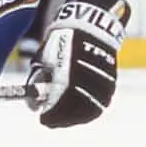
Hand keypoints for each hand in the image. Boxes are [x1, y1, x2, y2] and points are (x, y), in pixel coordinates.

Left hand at [27, 0, 130, 128]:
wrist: (89, 25)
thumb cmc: (62, 42)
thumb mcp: (45, 60)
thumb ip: (39, 82)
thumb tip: (34, 105)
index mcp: (65, 73)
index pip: (57, 103)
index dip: (50, 114)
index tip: (42, 119)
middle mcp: (84, 78)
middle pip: (74, 110)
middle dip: (62, 118)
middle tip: (53, 121)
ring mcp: (100, 80)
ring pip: (91, 108)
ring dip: (77, 116)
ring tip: (66, 117)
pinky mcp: (111, 80)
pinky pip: (103, 101)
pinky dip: (92, 108)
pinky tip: (82, 110)